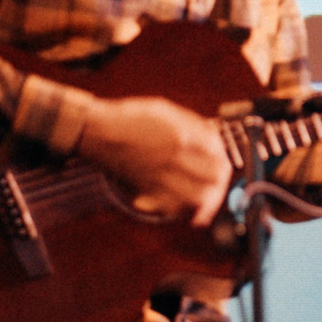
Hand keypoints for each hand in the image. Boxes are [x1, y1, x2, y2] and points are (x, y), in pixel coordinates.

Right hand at [77, 95, 234, 225]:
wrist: (98, 131)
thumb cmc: (129, 118)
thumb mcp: (165, 111)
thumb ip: (192, 125)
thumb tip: (214, 139)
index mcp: (182, 135)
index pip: (219, 154)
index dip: (224, 160)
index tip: (221, 163)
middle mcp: (175, 157)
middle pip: (215, 178)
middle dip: (221, 182)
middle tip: (218, 184)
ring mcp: (161, 175)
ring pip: (199, 198)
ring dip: (207, 200)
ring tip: (207, 200)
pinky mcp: (147, 189)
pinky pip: (174, 208)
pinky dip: (184, 211)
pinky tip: (187, 209)